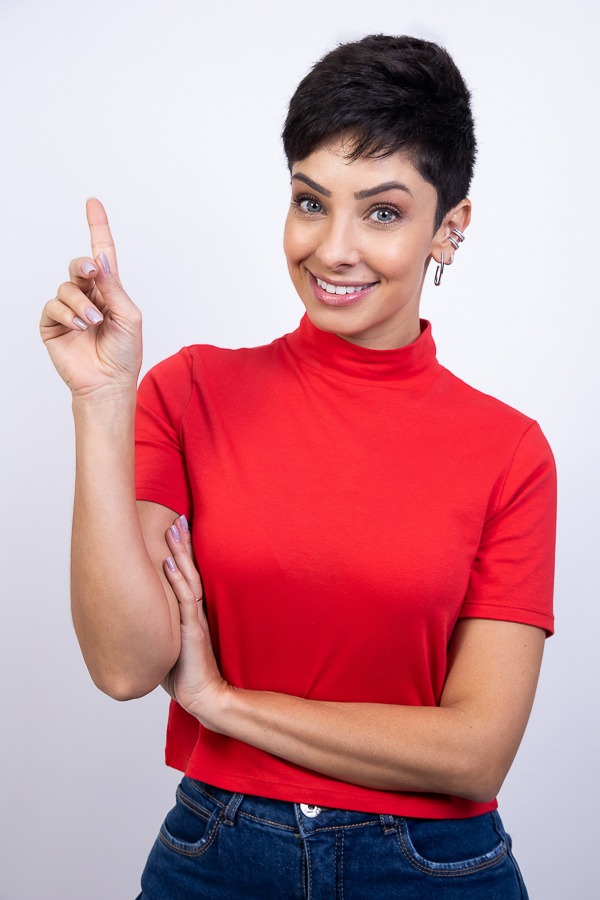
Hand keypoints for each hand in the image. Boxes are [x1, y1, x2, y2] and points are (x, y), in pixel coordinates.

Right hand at [40, 198, 141, 398]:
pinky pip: (53, 305)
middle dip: (83, 266)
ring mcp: (69, 310)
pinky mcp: (53, 324)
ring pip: (66, 287)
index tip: (93, 202)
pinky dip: (67, 314)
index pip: (102, 254)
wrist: (108, 383)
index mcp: (109, 291)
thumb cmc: (124, 353)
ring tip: (93, 323)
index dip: (97, 227)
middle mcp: (88, 296)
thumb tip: (99, 258)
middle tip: (91, 272)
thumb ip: (113, 286)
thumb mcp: (128, 316)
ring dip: (80, 303)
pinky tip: (80, 327)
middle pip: (79, 266)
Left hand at [161, 517, 227, 722]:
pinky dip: (175, 579)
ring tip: (174, 529)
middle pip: (188, 568)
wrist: (203, 695)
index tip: (174, 527)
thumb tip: (136, 613)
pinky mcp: (192, 630)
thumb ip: (159, 625)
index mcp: (187, 610)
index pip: (185, 573)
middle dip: (182, 542)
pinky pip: (184, 600)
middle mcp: (192, 609)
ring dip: (180, 552)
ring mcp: (193, 617)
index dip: (181, 550)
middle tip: (176, 517)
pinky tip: (166, 563)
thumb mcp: (167, 641)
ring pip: (187, 577)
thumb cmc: (183, 672)